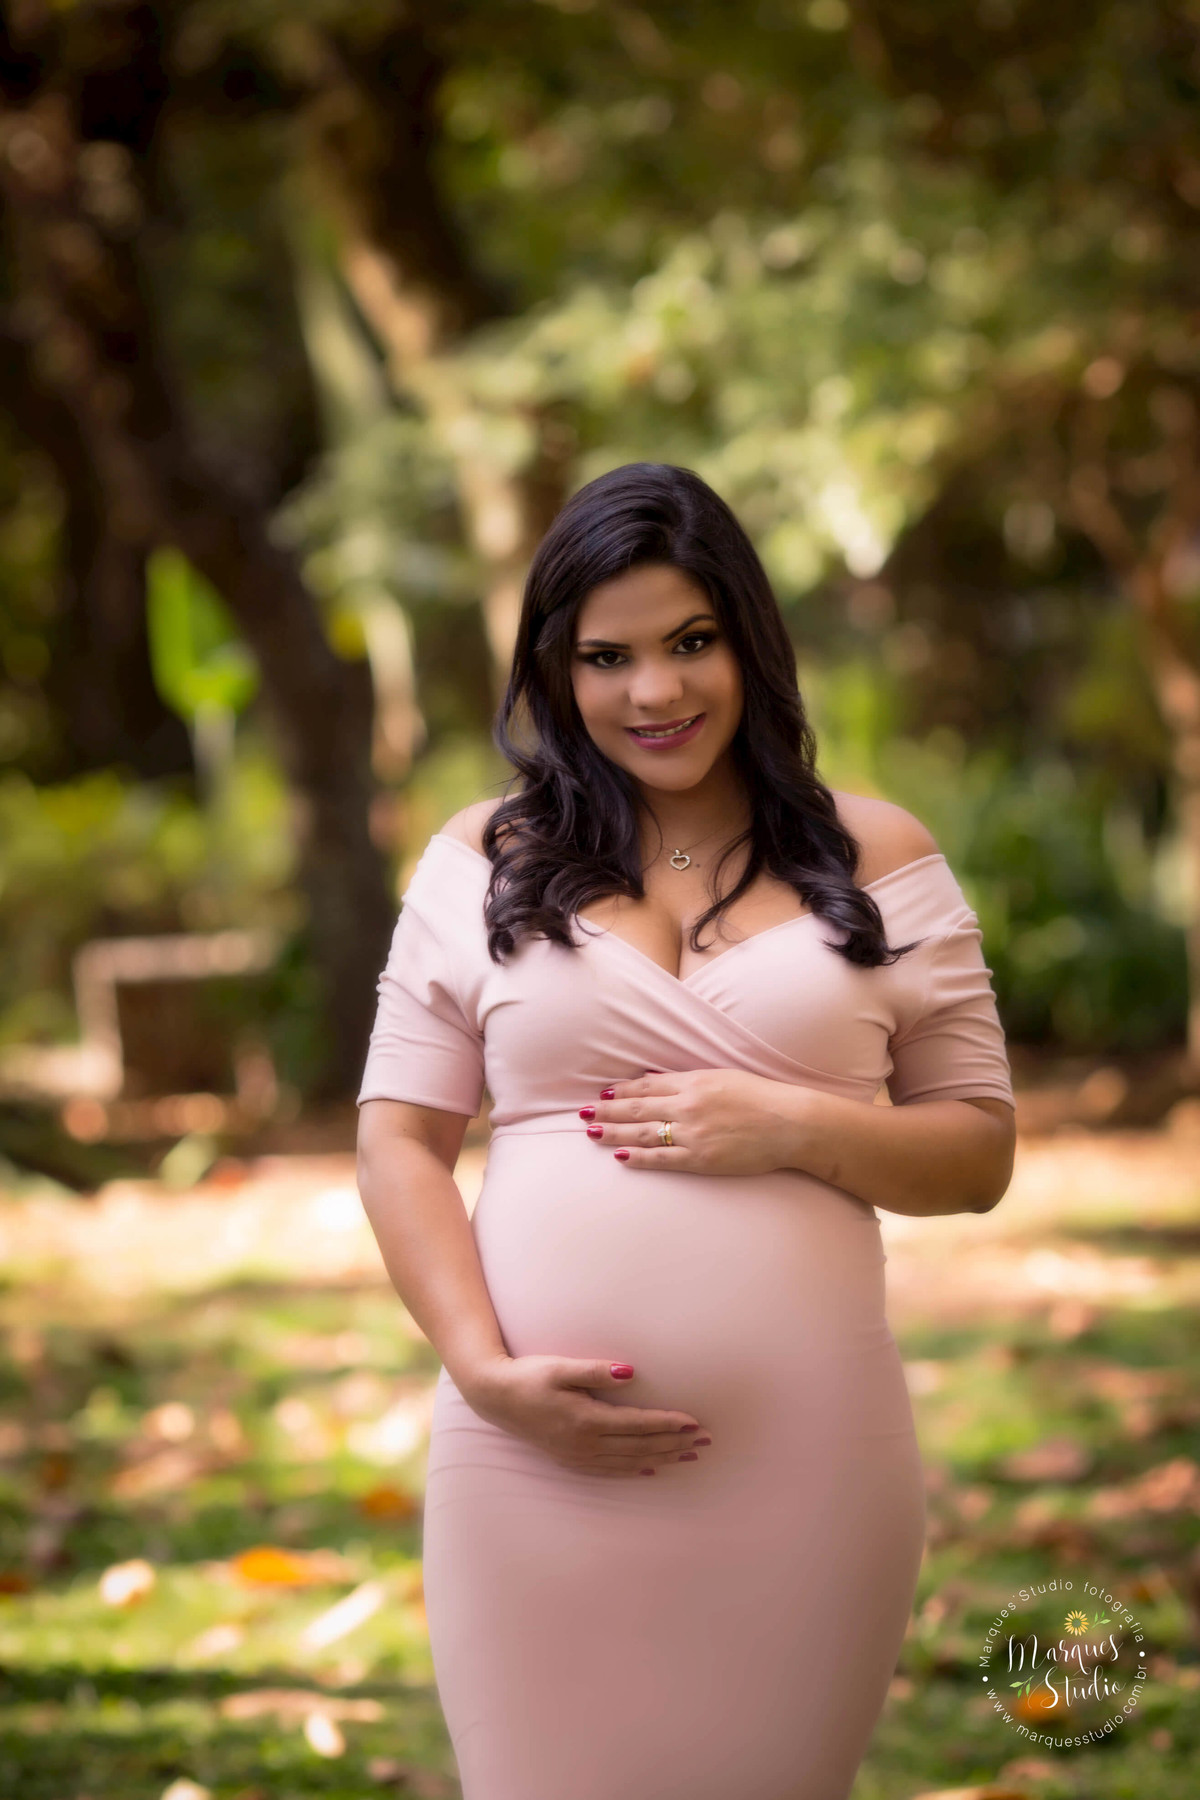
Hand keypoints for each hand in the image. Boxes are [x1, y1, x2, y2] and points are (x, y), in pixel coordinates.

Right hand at [461, 1353, 709, 1477]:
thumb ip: (595, 1371)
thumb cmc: (530, 1377)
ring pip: (631, 1462)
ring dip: (663, 1459)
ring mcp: (578, 1456)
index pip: (638, 1425)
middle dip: (675, 1444)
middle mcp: (585, 1444)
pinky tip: (652, 1469)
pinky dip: (637, 1470)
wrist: (496, 1398)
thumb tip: (631, 1373)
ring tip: (690, 1456)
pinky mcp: (572, 1459)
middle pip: (641, 1447)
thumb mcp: (560, 1368)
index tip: (695, 1422)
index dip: (668, 1425)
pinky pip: (612, 1470)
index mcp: (586, 1421)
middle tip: (707, 1441)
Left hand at [581, 1068, 803, 1175]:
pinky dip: (638, 1157)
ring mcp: (693, 1133)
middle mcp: (688, 1106)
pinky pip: (662, 1159)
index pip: (647, 1086)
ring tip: (591, 1132)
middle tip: (583, 1112)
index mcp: (694, 1082)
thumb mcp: (723, 1077)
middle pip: (637, 1108)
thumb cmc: (762, 1097)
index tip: (603, 1092)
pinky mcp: (701, 1158)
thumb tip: (656, 1081)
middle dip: (608, 1110)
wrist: (790, 1123)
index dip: (622, 1090)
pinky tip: (620, 1156)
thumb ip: (688, 1080)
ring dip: (614, 1132)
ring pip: (642, 1133)